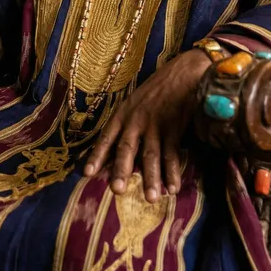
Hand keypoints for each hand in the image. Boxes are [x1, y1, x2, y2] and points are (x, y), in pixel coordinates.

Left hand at [83, 49, 209, 201]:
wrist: (182, 73)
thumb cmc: (157, 90)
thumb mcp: (135, 102)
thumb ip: (127, 125)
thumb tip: (118, 153)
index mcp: (123, 113)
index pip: (107, 137)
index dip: (97, 155)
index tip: (87, 173)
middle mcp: (136, 120)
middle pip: (127, 148)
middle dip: (122, 170)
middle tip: (117, 190)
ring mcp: (156, 123)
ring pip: (151, 154)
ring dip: (152, 178)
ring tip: (151, 198)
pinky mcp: (175, 126)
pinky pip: (173, 153)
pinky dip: (173, 171)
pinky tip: (173, 187)